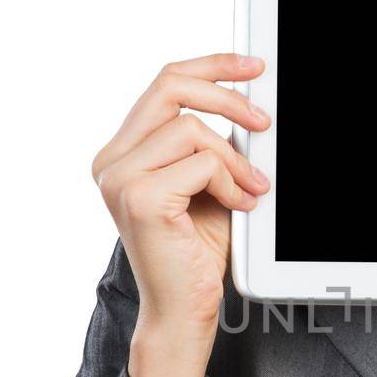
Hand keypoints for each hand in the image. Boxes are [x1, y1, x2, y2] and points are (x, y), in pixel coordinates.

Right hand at [91, 53, 271, 342]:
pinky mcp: (140, 198)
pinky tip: (238, 206)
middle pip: (170, 86)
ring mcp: (120, 178)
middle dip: (227, 95)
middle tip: (264, 121)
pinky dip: (231, 182)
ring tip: (251, 190)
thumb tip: (248, 102)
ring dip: (235, 160)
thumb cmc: (196, 252)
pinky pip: (202, 162)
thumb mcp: (208, 183)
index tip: (252, 66)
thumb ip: (212, 144)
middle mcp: (112, 160)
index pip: (165, 83)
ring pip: (192, 128)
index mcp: (123, 151)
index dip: (212, 65)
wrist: (184, 310)